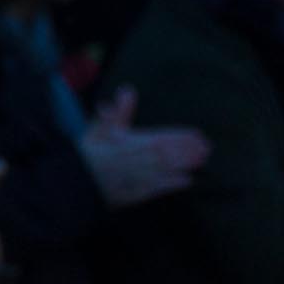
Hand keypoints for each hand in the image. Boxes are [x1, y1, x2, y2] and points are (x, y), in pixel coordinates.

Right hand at [80, 87, 210, 206]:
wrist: (75, 182)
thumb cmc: (89, 153)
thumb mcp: (100, 129)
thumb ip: (117, 112)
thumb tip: (128, 90)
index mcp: (129, 142)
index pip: (161, 137)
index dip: (181, 136)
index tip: (197, 135)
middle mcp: (136, 159)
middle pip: (168, 153)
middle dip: (189, 151)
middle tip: (207, 148)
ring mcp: (137, 176)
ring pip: (166, 169)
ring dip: (186, 164)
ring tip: (202, 161)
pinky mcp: (135, 193)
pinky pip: (157, 188)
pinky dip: (173, 184)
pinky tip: (188, 181)